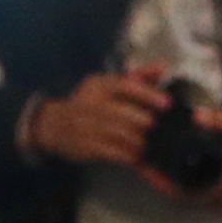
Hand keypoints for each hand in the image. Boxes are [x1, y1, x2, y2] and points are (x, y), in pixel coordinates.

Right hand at [25, 70, 167, 167]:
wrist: (54, 124)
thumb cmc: (91, 103)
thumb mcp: (110, 86)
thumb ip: (138, 77)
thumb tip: (162, 66)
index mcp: (98, 84)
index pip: (125, 85)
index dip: (147, 94)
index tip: (167, 103)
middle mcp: (89, 102)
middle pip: (121, 112)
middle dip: (143, 121)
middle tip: (159, 128)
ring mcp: (83, 124)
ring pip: (117, 133)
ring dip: (137, 140)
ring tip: (150, 144)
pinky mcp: (81, 144)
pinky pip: (109, 151)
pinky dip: (126, 154)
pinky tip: (136, 156)